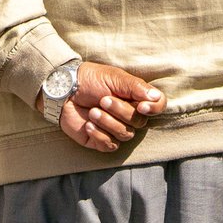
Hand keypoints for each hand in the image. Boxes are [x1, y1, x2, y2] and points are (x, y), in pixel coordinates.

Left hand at [41, 62, 166, 151]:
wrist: (64, 90)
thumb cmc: (91, 80)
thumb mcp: (115, 77)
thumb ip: (136, 87)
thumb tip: (157, 98)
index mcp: (137, 97)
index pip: (158, 107)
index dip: (154, 109)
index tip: (141, 106)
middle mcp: (130, 115)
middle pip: (139, 122)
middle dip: (120, 111)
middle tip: (103, 99)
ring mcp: (116, 129)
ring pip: (125, 134)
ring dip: (107, 122)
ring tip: (92, 111)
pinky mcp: (102, 140)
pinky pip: (110, 144)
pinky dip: (99, 134)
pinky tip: (88, 124)